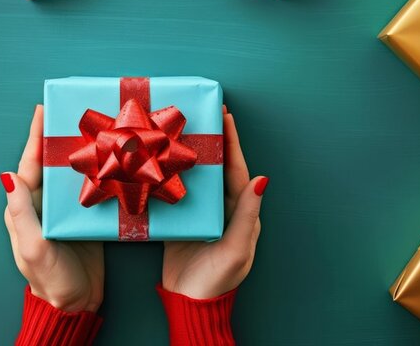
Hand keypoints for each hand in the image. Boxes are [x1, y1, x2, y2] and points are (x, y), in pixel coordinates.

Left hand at [2, 105, 103, 312]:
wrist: (75, 305)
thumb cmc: (50, 279)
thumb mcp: (33, 247)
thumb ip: (21, 212)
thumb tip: (8, 176)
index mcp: (26, 208)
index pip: (29, 165)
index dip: (35, 138)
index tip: (42, 111)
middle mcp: (44, 206)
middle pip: (51, 164)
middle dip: (59, 137)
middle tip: (72, 111)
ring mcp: (65, 212)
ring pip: (71, 173)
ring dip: (81, 152)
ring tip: (95, 128)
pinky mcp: (86, 219)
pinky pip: (92, 190)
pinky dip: (99, 173)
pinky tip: (112, 160)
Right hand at [162, 107, 267, 298]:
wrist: (190, 304)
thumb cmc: (218, 279)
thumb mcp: (236, 248)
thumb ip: (247, 214)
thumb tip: (263, 178)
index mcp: (239, 212)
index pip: (238, 170)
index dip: (232, 143)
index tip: (225, 116)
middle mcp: (221, 210)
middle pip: (216, 169)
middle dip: (209, 142)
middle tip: (199, 116)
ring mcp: (199, 215)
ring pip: (194, 178)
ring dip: (186, 156)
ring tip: (175, 131)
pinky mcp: (179, 223)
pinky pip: (174, 194)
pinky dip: (167, 178)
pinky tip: (156, 162)